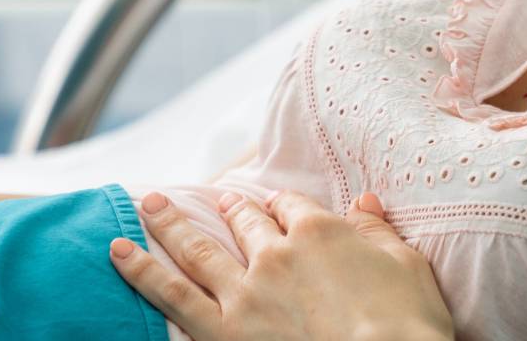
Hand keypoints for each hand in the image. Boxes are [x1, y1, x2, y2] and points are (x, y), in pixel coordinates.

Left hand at [111, 189, 452, 340]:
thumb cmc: (406, 322)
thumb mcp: (406, 265)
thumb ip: (377, 232)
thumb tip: (366, 202)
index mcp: (320, 231)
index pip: (291, 207)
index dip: (282, 205)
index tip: (273, 204)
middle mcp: (276, 253)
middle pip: (245, 222)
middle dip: (229, 208)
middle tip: (215, 199)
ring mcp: (245, 292)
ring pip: (198, 249)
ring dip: (169, 223)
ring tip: (147, 203)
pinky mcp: (222, 330)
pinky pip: (171, 294)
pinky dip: (141, 271)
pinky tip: (119, 252)